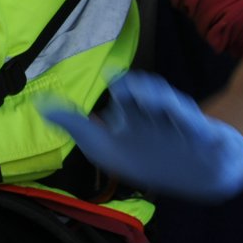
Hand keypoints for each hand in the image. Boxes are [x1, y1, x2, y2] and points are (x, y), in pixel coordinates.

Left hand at [37, 71, 242, 202]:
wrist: (201, 171)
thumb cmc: (146, 153)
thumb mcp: (105, 145)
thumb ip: (74, 124)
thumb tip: (40, 103)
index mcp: (132, 110)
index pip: (124, 92)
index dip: (119, 83)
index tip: (108, 72)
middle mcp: (156, 111)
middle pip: (147, 96)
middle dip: (138, 90)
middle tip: (125, 84)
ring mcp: (178, 123)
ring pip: (171, 106)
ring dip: (160, 101)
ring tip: (146, 97)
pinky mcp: (201, 136)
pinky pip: (195, 126)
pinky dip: (188, 121)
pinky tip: (182, 117)